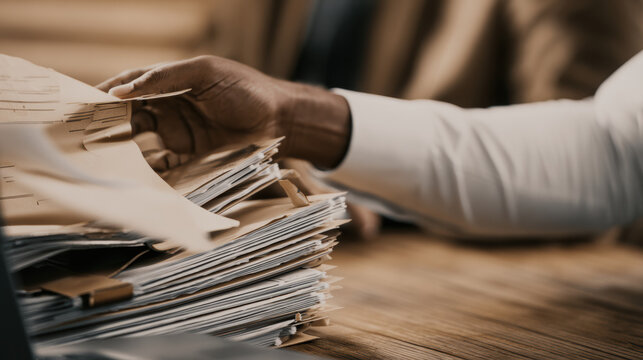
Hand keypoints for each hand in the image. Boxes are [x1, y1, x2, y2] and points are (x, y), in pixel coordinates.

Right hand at [96, 55, 350, 167]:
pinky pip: (162, 164)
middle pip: (129, 118)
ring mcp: (177, 133)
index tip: (83, 108)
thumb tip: (122, 90)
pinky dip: (147, 169)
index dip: (106, 96)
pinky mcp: (189, 157)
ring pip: (141, 142)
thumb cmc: (245, 88)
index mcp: (168, 83)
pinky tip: (133, 176)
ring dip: (124, 151)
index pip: (128, 88)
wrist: (279, 119)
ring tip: (104, 161)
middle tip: (86, 140)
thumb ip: (164, 79)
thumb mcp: (205, 74)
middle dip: (109, 128)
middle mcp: (168, 108)